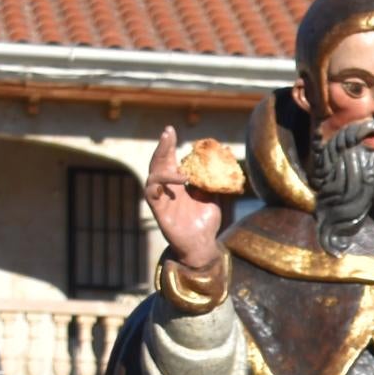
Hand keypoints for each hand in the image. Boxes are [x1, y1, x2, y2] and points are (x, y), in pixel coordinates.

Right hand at [144, 127, 225, 268]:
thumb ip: (212, 181)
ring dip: (164, 167)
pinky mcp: (157, 209)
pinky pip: (151, 192)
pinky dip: (161, 183)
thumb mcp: (212, 197)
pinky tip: (178, 181)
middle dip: (162, 147)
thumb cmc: (205, 221)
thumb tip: (222, 159)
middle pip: (158, 162)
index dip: (168, 145)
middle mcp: (166, 188)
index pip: (169, 159)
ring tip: (182, 170)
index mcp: (177, 184)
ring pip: (153, 175)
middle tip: (168, 133)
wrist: (201, 244)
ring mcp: (160, 198)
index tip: (170, 129)